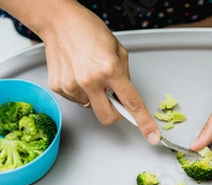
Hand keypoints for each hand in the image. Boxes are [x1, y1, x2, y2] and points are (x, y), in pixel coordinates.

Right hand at [0, 0, 159, 143]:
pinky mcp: (59, 87)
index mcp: (109, 69)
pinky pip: (76, 100)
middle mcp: (90, 80)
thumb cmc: (88, 30)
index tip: (152, 136)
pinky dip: (80, 91)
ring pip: (91, 107)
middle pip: (108, 117)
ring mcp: (72, 86)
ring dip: (94, 97)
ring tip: (89, 73)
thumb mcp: (117, 50)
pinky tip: (77, 73)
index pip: (132, 103)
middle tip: (113, 98)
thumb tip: (125, 97)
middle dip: (115, 113)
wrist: (58, 21)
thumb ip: (124, 76)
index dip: (144, 122)